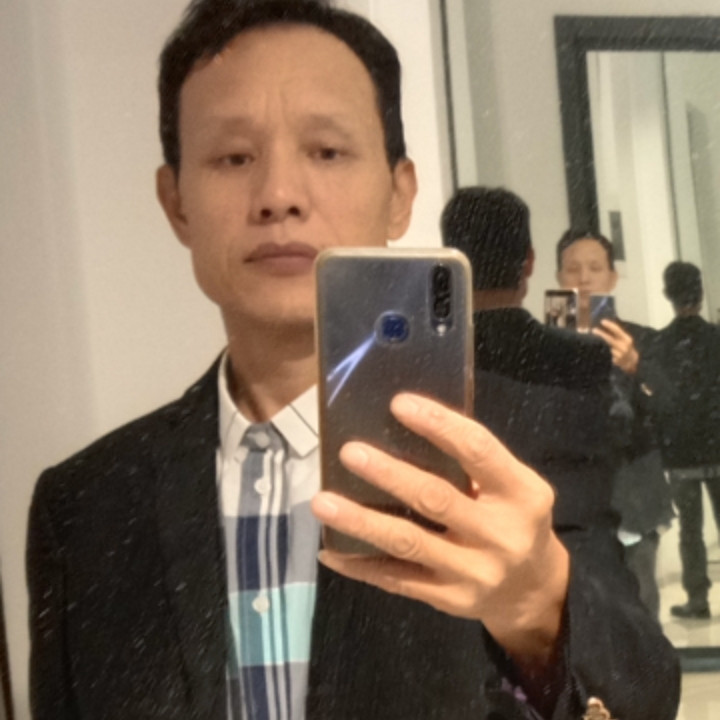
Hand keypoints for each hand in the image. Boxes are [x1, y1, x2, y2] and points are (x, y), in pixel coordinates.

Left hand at [311, 393, 568, 663]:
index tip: (398, 404)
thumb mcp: (512, 487)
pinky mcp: (449, 600)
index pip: (478, 450)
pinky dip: (359, 564)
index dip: (439, 425)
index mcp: (521, 493)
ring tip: (322, 502)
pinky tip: (330, 550)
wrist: (533, 591)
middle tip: (349, 452)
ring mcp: (474, 573)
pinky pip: (396, 580)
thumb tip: (403, 425)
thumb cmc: (513, 519)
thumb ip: (473, 463)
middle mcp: (501, 534)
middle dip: (389, 474)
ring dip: (360, 522)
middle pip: (436, 498)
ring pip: (407, 543)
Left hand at [592, 319, 638, 373]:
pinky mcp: (616, 361)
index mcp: (626, 339)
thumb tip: (603, 323)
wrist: (630, 360)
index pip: (617, 330)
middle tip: (593, 330)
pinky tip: (595, 348)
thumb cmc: (624, 346)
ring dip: (600, 343)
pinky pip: (606, 355)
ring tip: (592, 338)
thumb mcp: (623, 339)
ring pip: (607, 347)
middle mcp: (624, 346)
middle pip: (611, 340)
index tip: (602, 321)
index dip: (610, 325)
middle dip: (602, 334)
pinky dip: (601, 351)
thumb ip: (615, 333)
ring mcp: (620, 354)